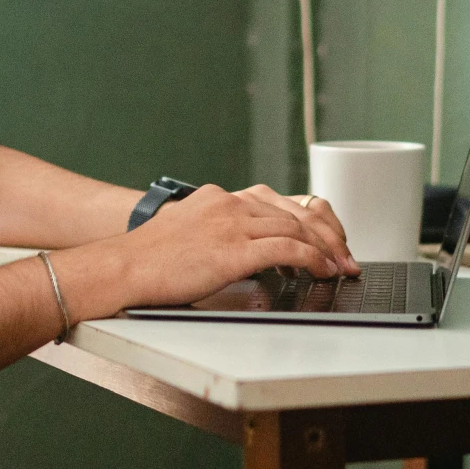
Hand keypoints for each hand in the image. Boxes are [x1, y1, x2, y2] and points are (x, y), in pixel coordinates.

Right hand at [86, 185, 358, 313]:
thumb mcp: (188, 233)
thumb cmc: (149, 261)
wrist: (123, 267)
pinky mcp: (234, 248)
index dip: (309, 220)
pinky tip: (322, 271)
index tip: (325, 238)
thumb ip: (218, 235)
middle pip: (295, 211)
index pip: (278, 201)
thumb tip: (248, 256)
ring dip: (326, 249)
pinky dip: (313, 259)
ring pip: (297, 227)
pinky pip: (288, 249)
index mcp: (220, 197)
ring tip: (339, 267)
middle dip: (327, 234)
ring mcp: (232, 223)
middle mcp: (230, 202)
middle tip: (345, 255)